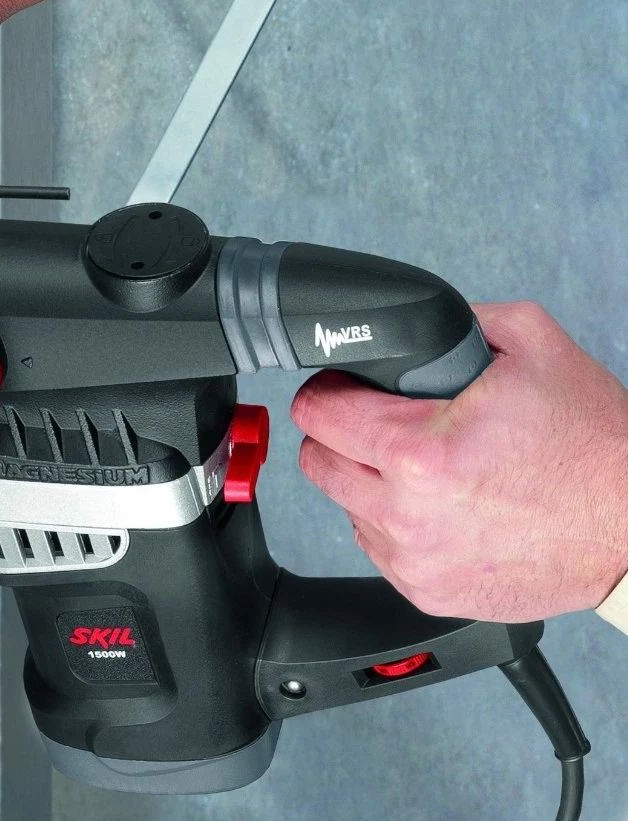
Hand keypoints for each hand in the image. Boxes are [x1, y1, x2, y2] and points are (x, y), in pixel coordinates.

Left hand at [292, 301, 627, 622]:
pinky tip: (438, 506)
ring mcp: (415, 560)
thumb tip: (411, 321)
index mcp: (418, 453)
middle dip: (341, 435)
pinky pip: (378, 548)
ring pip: (344, 506)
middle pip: (317, 462)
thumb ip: (459, 319)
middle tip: (377, 423)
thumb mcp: (534, 345)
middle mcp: (406, 514)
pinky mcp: (429, 592)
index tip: (345, 389)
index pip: (316, 413)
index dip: (329, 390)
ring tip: (420, 467)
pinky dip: (395, 525)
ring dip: (367, 482)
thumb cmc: (594, 448)